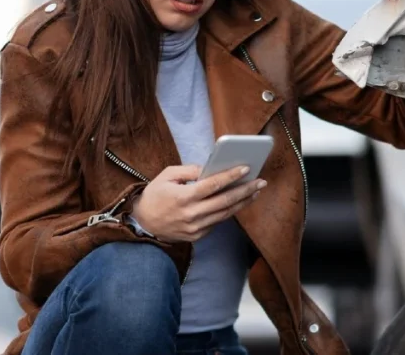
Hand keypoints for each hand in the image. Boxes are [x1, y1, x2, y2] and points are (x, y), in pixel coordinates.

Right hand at [129, 164, 265, 242]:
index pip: (212, 185)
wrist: (143, 223)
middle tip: (261, 182)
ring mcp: (195, 228)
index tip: (246, 168)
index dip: (230, 176)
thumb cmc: (155, 195)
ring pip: (225, 214)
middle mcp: (191, 214)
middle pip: (225, 201)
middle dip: (245, 190)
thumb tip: (211, 169)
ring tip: (255, 191)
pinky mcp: (197, 236)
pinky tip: (240, 201)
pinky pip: (217, 222)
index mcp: (183, 197)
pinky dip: (229, 210)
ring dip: (243, 202)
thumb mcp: (167, 176)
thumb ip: (190, 171)